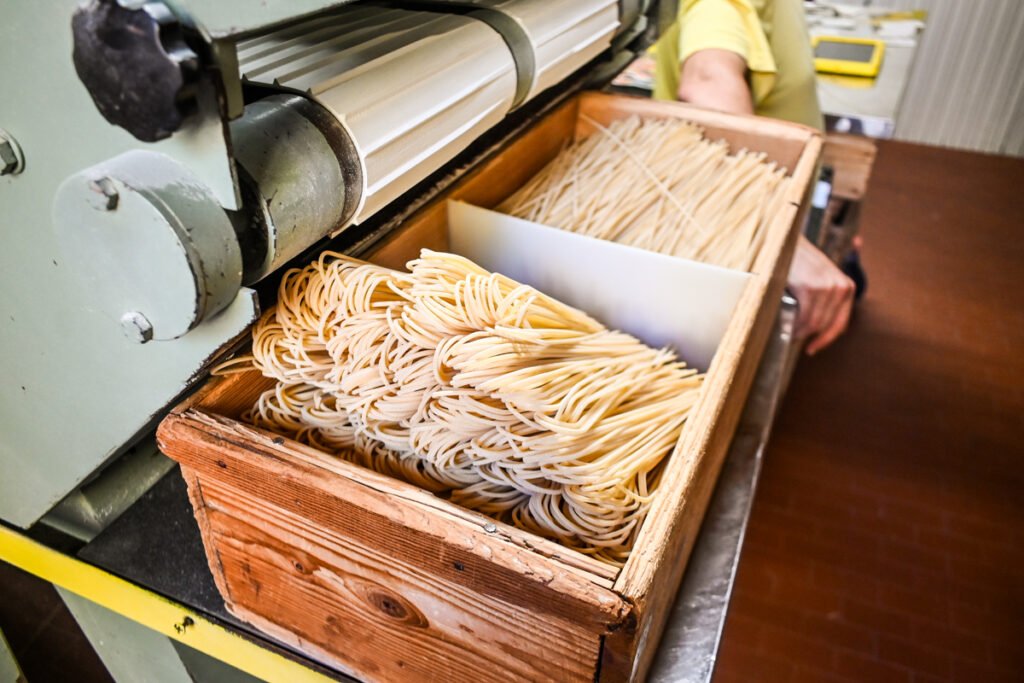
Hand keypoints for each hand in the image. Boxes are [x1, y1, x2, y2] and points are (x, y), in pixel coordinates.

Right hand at [788, 235, 855, 354]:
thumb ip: (824, 299)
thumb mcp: (820, 278)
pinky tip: (788, 326)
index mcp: (847, 287)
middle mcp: (841, 287)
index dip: (826, 340)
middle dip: (809, 336)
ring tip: (789, 332)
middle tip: (794, 338)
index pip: (840, 323)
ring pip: (814, 324)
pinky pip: (804, 317)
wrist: (785, 240)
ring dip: (800, 332)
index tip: (813, 348)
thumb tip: (816, 329)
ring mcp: (826, 288)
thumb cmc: (798, 261)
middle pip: (825, 325)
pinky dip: (795, 326)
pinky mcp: (810, 288)